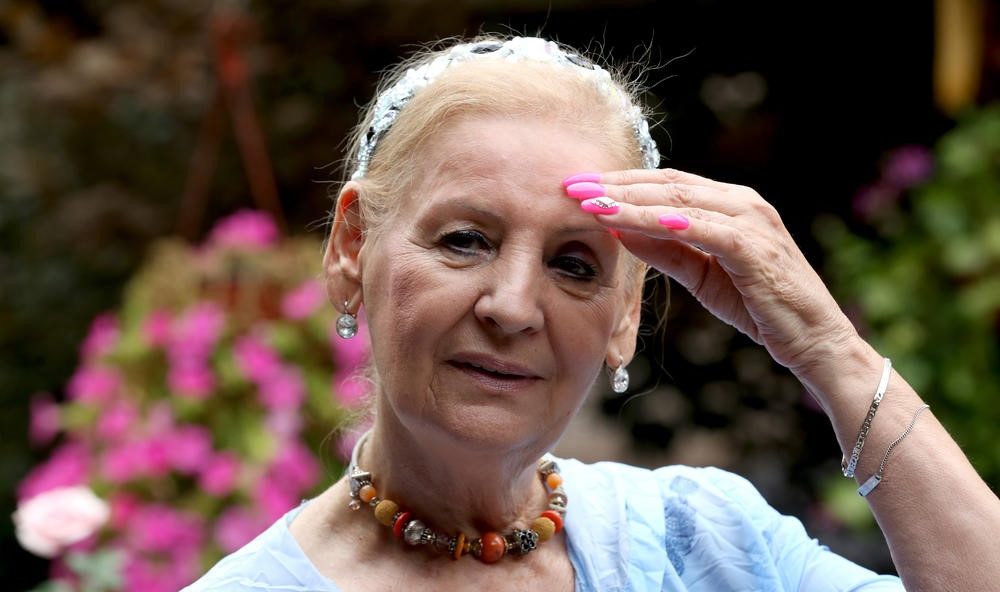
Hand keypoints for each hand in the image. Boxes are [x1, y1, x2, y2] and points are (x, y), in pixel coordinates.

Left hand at [566, 168, 858, 373]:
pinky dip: (667, 225)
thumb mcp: (701, 273)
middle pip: (667, 186)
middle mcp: (742, 202)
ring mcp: (752, 221)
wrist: (814, 341)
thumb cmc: (759, 305)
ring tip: (589, 203)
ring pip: (680, 203)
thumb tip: (617, 228)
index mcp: (728, 203)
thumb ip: (664, 249)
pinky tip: (634, 224)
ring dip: (630, 202)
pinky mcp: (757, 248)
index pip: (665, 185)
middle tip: (569, 187)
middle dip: (615, 186)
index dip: (619, 184)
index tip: (577, 187)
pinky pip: (704, 230)